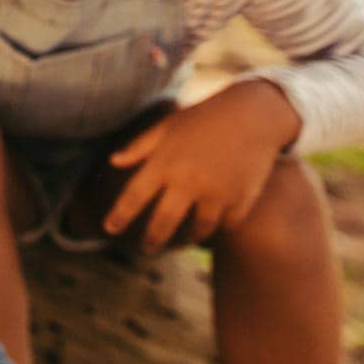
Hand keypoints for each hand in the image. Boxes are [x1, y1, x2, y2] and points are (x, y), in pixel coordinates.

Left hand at [104, 80, 303, 251]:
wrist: (254, 114)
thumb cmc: (204, 118)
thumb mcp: (168, 126)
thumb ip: (140, 146)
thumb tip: (113, 162)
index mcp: (165, 162)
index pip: (134, 196)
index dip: (119, 216)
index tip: (109, 230)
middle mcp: (189, 181)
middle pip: (163, 224)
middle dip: (151, 241)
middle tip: (146, 250)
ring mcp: (217, 193)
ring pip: (197, 230)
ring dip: (188, 236)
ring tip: (182, 238)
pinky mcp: (241, 199)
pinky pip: (225, 225)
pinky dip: (218, 227)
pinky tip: (212, 225)